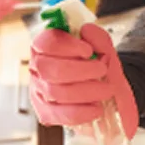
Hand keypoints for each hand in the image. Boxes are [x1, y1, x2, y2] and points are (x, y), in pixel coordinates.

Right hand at [29, 23, 138, 137]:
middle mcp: (38, 68)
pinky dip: (81, 112)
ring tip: (106, 90)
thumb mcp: (105, 50)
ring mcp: (39, 91)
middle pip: (48, 68)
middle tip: (102, 70)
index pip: (46, 42)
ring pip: (54, 91)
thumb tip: (87, 30)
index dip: (67, 46)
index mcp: (47, 46)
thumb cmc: (100, 69)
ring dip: (86, 91)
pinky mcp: (45, 112)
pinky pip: (58, 114)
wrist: (107, 94)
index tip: (88, 51)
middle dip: (80, 70)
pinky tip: (96, 109)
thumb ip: (99, 39)